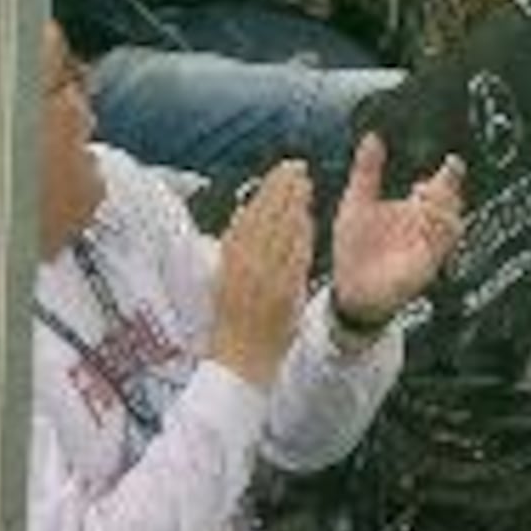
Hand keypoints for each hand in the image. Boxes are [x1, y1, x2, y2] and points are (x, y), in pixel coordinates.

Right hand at [207, 162, 313, 387]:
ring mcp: (261, 281)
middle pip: (262, 221)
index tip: (276, 173)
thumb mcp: (223, 285)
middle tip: (296, 166)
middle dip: (279, 191)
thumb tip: (245, 222)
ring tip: (304, 181)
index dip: (262, 195)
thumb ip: (234, 255)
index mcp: (225, 266)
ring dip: (291, 206)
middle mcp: (241, 270)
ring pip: (277, 235)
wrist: (239, 363)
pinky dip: (297, 237)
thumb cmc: (231, 326)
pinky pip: (290, 260)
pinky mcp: (280, 294)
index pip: (245, 221)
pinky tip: (307, 218)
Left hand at [327, 132, 464, 337]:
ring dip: (443, 207)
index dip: (450, 170)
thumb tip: (372, 136)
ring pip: (454, 218)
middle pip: (453, 198)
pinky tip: (426, 220)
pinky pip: (446, 243)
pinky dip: (440, 231)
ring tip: (425, 197)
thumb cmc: (353, 247)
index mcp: (415, 205)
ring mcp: (431, 242)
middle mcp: (428, 222)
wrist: (350, 288)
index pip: (442, 182)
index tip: (450, 159)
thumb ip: (367, 170)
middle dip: (449, 187)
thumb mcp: (357, 202)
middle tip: (433, 180)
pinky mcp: (431, 262)